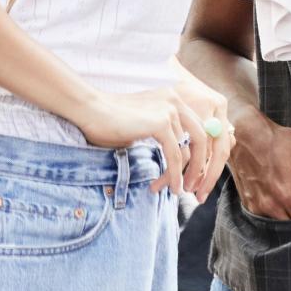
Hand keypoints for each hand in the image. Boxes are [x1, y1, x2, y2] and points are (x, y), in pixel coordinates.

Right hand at [72, 88, 230, 200]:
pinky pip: (176, 155)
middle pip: (201, 139)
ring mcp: (170, 110)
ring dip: (184, 174)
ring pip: (187, 151)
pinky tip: (174, 187)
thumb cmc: (110, 122)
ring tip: (178, 190)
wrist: (89, 110)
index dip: (199, 153)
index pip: (197, 128)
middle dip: (200, 166)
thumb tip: (179, 160)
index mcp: (173, 99)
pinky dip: (176, 174)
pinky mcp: (161, 122)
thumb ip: (164, 136)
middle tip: (194, 185)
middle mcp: (175, 101)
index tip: (193, 174)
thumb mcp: (144, 127)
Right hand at [229, 107, 290, 218]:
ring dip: (289, 218)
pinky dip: (274, 213)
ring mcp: (258, 207)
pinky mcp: (248, 204)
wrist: (243, 134)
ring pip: (279, 223)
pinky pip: (265, 218)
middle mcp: (272, 206)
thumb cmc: (276, 141)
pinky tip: (279, 201)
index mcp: (289, 195)